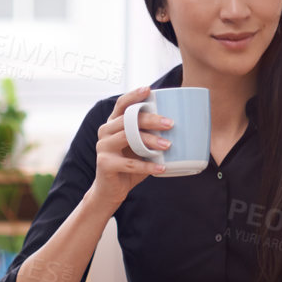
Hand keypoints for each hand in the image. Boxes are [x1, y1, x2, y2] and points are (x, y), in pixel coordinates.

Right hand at [88, 85, 173, 212]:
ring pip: (128, 138)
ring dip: (150, 141)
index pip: (121, 105)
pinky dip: (147, 166)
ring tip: (168, 145)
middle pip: (128, 120)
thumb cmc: (128, 166)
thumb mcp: (139, 148)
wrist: (110, 191)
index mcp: (113, 124)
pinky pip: (129, 163)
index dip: (133, 96)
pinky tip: (161, 168)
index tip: (148, 90)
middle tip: (170, 123)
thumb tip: (178, 126)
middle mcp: (105, 132)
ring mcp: (103, 147)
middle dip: (150, 119)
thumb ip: (148, 136)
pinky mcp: (105, 164)